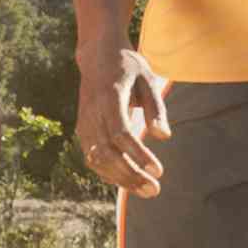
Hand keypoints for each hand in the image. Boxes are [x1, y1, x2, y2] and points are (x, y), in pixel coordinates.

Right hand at [78, 49, 170, 196]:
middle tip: (155, 189)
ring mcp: (84, 123)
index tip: (159, 171)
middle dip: (130, 175)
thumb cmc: (128, 67)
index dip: (138, 154)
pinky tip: (130, 182)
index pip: (120, 133)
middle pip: (107, 152)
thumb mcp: (148, 79)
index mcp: (108, 96)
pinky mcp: (83, 131)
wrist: (97, 56)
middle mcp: (91, 113)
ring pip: (97, 160)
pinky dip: (109, 173)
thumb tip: (163, 136)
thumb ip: (156, 107)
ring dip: (121, 179)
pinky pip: (93, 158)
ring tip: (146, 190)